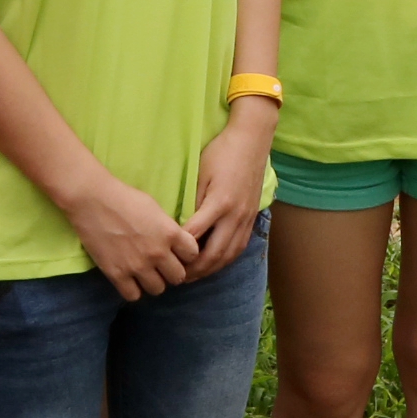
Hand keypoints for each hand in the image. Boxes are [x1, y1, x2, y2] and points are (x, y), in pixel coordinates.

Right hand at [60, 168, 201, 302]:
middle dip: (172, 272)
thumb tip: (174, 243)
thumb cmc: (125, 197)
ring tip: (145, 273)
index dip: (186, 255)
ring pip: (158, 289)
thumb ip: (167, 229)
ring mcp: (137, 266)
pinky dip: (133, 289)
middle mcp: (158, 253)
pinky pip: (133, 295)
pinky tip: (129, 279)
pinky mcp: (117, 274)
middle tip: (162, 266)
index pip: (193, 255)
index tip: (178, 253)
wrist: (93, 200)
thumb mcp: (155, 209)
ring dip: (153, 282)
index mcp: (170, 233)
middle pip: (178, 277)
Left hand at [182, 103, 275, 277]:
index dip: (179, 250)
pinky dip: (224, 261)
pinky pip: (238, 248)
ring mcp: (246, 219)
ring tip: (191, 276)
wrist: (252, 141)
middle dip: (194, 269)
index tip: (164, 258)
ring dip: (210, 270)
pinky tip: (212, 265)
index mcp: (220, 203)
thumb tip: (181, 226)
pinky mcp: (252, 219)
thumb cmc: (221, 153)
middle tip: (175, 276)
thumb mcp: (201, 173)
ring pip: (228, 256)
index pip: (195, 235)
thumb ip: (193, 201)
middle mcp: (235, 216)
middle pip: (213, 254)